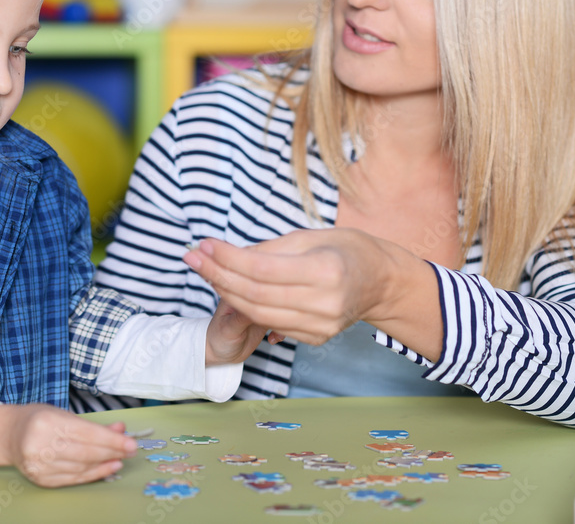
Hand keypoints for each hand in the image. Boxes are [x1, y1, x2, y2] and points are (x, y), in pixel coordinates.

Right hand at [0, 404, 137, 486]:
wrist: (8, 434)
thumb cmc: (39, 419)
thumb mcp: (64, 413)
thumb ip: (92, 424)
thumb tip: (120, 431)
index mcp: (47, 421)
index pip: (87, 433)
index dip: (112, 440)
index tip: (130, 442)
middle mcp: (39, 444)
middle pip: (85, 452)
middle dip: (112, 452)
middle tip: (130, 450)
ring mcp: (38, 464)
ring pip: (80, 467)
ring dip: (105, 464)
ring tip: (120, 459)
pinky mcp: (39, 479)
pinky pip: (72, 479)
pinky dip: (92, 475)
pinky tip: (106, 469)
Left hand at [184, 229, 443, 360]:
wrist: (381, 281)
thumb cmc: (347, 250)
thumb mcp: (311, 236)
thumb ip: (269, 248)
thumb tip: (226, 254)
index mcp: (326, 271)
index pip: (262, 269)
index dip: (228, 258)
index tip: (203, 245)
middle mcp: (325, 303)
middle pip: (255, 295)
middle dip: (218, 276)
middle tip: (193, 258)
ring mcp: (321, 326)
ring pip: (258, 314)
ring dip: (226, 293)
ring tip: (205, 272)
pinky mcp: (316, 338)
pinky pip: (271, 324)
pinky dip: (247, 308)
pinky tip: (230, 290)